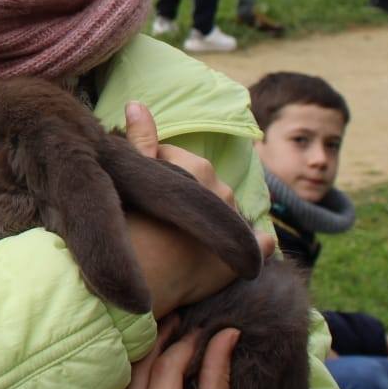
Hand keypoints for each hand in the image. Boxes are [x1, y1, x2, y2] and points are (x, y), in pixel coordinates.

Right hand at [123, 103, 275, 317]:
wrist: (138, 286)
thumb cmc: (127, 231)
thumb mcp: (129, 179)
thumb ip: (139, 140)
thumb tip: (137, 103)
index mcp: (195, 170)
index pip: (176, 163)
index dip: (155, 176)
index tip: (139, 196)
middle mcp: (223, 191)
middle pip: (203, 186)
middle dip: (185, 197)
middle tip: (158, 219)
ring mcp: (237, 224)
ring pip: (227, 212)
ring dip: (212, 220)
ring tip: (183, 239)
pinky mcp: (249, 256)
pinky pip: (260, 243)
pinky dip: (250, 244)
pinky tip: (234, 253)